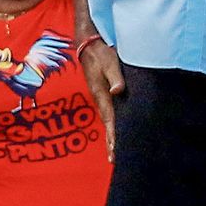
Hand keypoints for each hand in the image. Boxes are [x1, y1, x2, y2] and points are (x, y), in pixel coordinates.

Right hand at [78, 37, 126, 161]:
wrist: (88, 46)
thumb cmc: (101, 53)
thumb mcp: (110, 62)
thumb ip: (116, 77)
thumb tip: (118, 91)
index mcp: (101, 94)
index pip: (110, 119)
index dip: (113, 136)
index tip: (114, 150)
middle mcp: (100, 98)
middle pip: (107, 124)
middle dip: (111, 142)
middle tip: (114, 159)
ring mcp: (100, 96)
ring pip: (108, 120)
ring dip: (111, 135)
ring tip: (114, 152)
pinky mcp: (102, 93)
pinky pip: (108, 112)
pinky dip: (111, 124)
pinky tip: (115, 130)